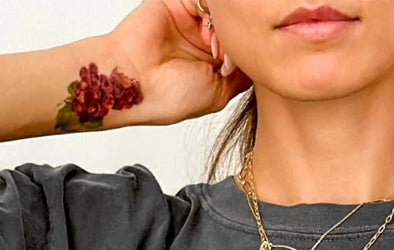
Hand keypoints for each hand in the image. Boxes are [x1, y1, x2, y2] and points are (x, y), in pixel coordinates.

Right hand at [107, 0, 249, 127]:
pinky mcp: (177, 1)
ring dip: (224, 30)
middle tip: (225, 60)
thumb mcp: (218, 92)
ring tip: (214, 49)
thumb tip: (258, 62)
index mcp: (210, 61)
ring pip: (222, 14)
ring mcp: (190, 19)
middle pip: (234, 28)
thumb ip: (240, 75)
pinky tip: (206, 33)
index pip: (240, 47)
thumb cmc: (170, 96)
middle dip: (235, 42)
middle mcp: (201, 38)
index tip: (235, 70)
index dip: (245, 54)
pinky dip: (213, 13)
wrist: (135, 83)